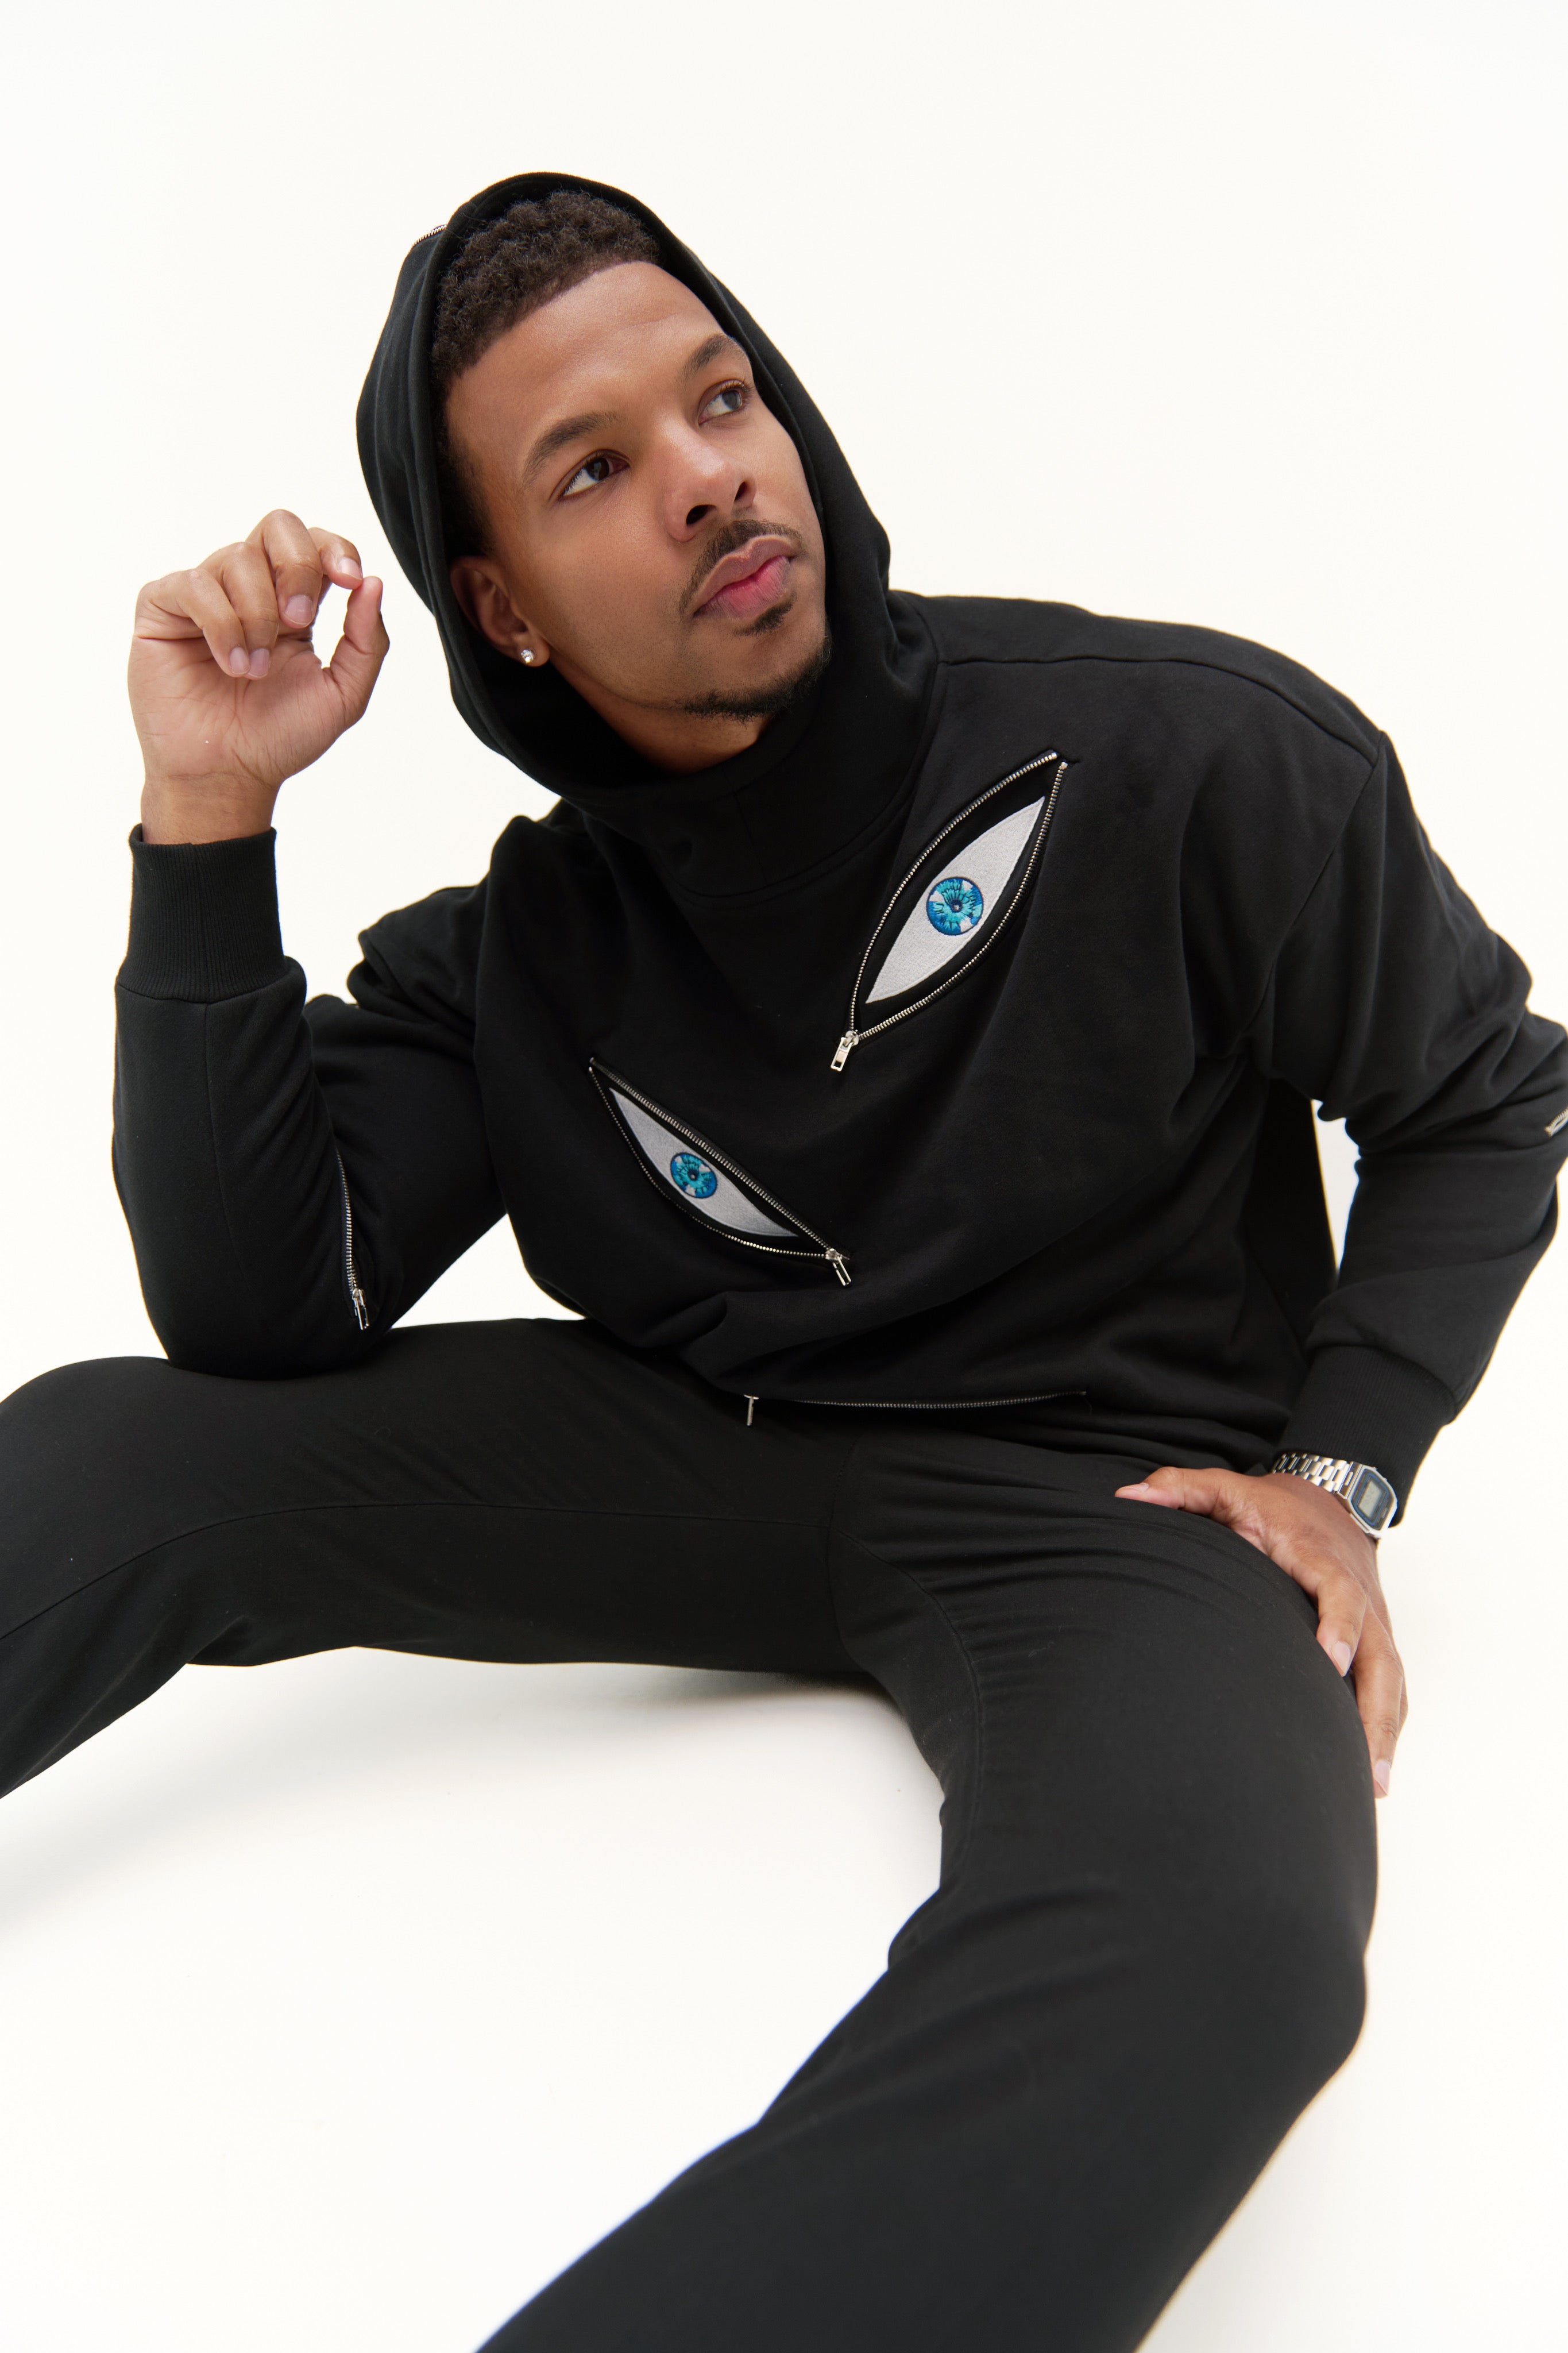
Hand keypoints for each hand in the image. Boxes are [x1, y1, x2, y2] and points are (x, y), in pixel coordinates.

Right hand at [130, 510, 389, 843]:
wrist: (227, 776)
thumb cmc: (278, 739)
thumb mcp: (342, 695)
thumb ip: (366, 641)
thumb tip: (373, 582)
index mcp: (295, 604)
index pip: (315, 544)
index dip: (334, 548)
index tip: (348, 579)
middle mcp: (250, 590)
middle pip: (277, 526)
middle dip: (296, 567)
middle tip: (297, 622)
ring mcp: (205, 596)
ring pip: (236, 558)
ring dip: (256, 616)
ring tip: (254, 670)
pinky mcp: (163, 609)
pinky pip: (193, 584)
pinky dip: (220, 622)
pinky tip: (229, 664)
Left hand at [1114, 1466, 1405, 1796]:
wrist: (1332, 1496)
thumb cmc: (1272, 1505)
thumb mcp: (1226, 1486)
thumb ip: (1180, 1489)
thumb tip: (1129, 1496)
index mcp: (1322, 1560)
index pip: (1341, 1594)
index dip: (1340, 1626)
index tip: (1332, 1663)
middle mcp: (1359, 1594)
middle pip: (1382, 1655)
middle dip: (1375, 1709)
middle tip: (1367, 1764)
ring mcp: (1376, 1620)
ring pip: (1393, 1679)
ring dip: (1386, 1731)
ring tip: (1376, 1786)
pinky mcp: (1379, 1638)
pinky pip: (1392, 1686)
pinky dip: (1388, 1726)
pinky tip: (1376, 1772)